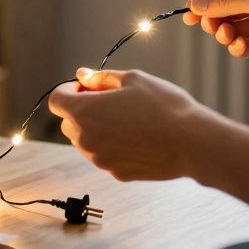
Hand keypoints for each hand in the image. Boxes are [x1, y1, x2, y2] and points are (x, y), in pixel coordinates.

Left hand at [46, 67, 222, 181]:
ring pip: (86, 140)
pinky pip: (105, 155)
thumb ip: (101, 78)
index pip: (57, 100)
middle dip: (83, 109)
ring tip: (129, 118)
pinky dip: (113, 145)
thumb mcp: (132, 80)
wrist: (192, 143)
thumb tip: (82, 75)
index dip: (70, 89)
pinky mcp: (115, 173)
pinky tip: (138, 137)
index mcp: (84, 112)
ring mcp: (99, 160)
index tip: (90, 87)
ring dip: (97, 128)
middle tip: (112, 100)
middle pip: (69, 122)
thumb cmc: (164, 106)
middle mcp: (85, 139)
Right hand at [184, 0, 248, 62]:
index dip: (202, 0)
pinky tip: (242, 49)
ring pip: (231, 29)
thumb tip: (195, 5)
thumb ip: (226, 3)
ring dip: (226, 35)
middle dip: (214, 21)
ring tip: (231, 40)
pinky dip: (239, 48)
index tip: (189, 15)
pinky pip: (245, 45)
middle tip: (214, 29)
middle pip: (221, 10)